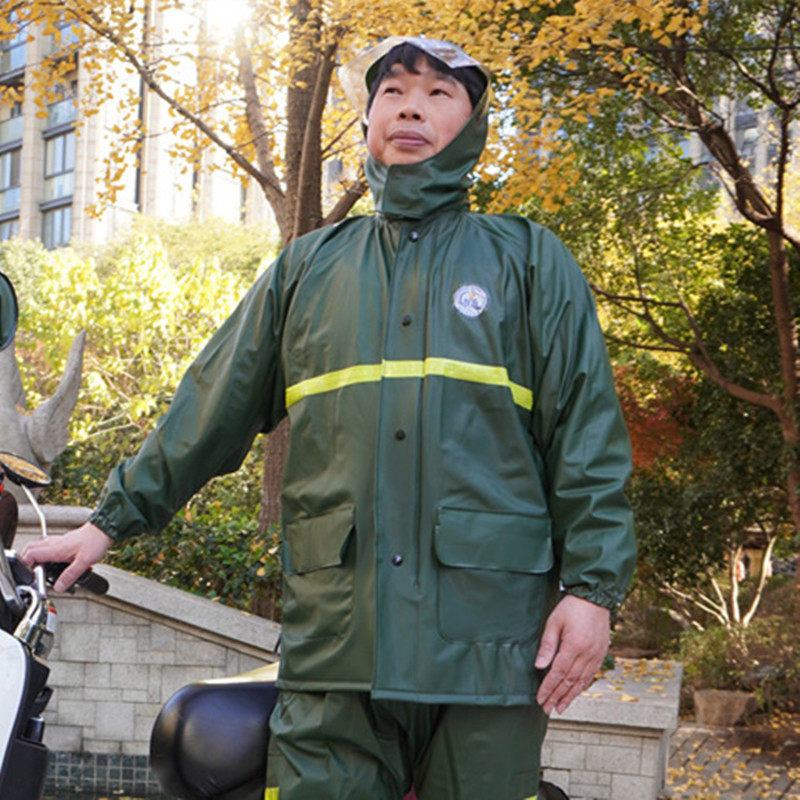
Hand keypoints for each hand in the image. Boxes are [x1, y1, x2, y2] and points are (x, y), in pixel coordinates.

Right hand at [21, 522, 112, 591]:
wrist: (103, 530)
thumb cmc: (95, 542)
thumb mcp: (84, 562)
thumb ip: (70, 575)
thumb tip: (59, 587)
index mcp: (55, 549)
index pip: (30, 554)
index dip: (25, 566)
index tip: (28, 576)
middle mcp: (53, 543)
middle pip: (29, 549)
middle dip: (25, 562)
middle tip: (31, 573)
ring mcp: (57, 541)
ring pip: (37, 547)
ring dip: (34, 558)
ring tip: (41, 570)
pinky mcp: (62, 541)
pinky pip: (46, 547)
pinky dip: (44, 555)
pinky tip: (53, 563)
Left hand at [534, 594, 609, 714]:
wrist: (595, 598)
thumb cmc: (572, 607)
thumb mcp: (554, 622)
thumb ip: (547, 645)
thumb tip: (540, 667)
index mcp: (574, 646)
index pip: (558, 673)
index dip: (548, 688)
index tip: (540, 699)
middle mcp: (587, 654)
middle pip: (570, 681)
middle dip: (557, 697)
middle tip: (547, 709)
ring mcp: (596, 655)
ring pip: (582, 681)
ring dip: (570, 696)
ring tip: (560, 707)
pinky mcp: (601, 653)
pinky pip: (591, 675)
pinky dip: (582, 686)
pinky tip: (575, 692)